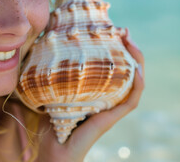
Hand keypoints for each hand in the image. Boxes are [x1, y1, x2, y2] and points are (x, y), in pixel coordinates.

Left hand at [34, 28, 144, 161]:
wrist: (54, 151)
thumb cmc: (51, 124)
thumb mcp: (53, 92)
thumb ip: (52, 75)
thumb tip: (40, 48)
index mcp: (99, 91)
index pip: (115, 67)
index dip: (118, 49)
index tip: (113, 30)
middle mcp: (110, 97)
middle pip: (128, 70)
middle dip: (130, 49)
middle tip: (125, 31)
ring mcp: (113, 108)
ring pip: (135, 82)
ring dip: (137, 61)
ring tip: (132, 43)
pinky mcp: (113, 118)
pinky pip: (132, 100)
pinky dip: (138, 85)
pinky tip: (137, 70)